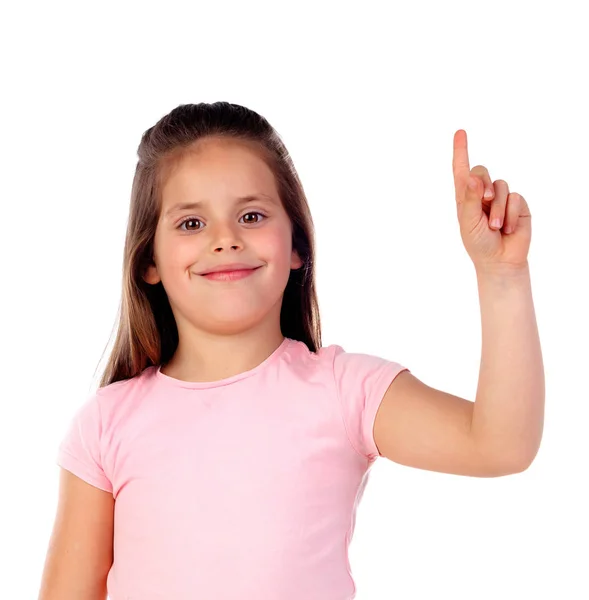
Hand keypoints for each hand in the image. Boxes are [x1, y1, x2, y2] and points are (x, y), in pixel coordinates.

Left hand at [452, 130, 531, 273]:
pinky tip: (508, 228)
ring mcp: (501, 198)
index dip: (461, 151)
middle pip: (481, 171)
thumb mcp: (468, 222)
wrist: (500, 260)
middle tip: (485, 202)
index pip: (461, 171)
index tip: (460, 132)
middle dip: (483, 185)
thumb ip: (470, 198)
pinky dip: (510, 214)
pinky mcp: (518, 204)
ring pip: (500, 186)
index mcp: (465, 198)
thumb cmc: (478, 243)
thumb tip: (471, 175)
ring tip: (496, 227)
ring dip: (498, 209)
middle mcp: (482, 194)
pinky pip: (516, 198)